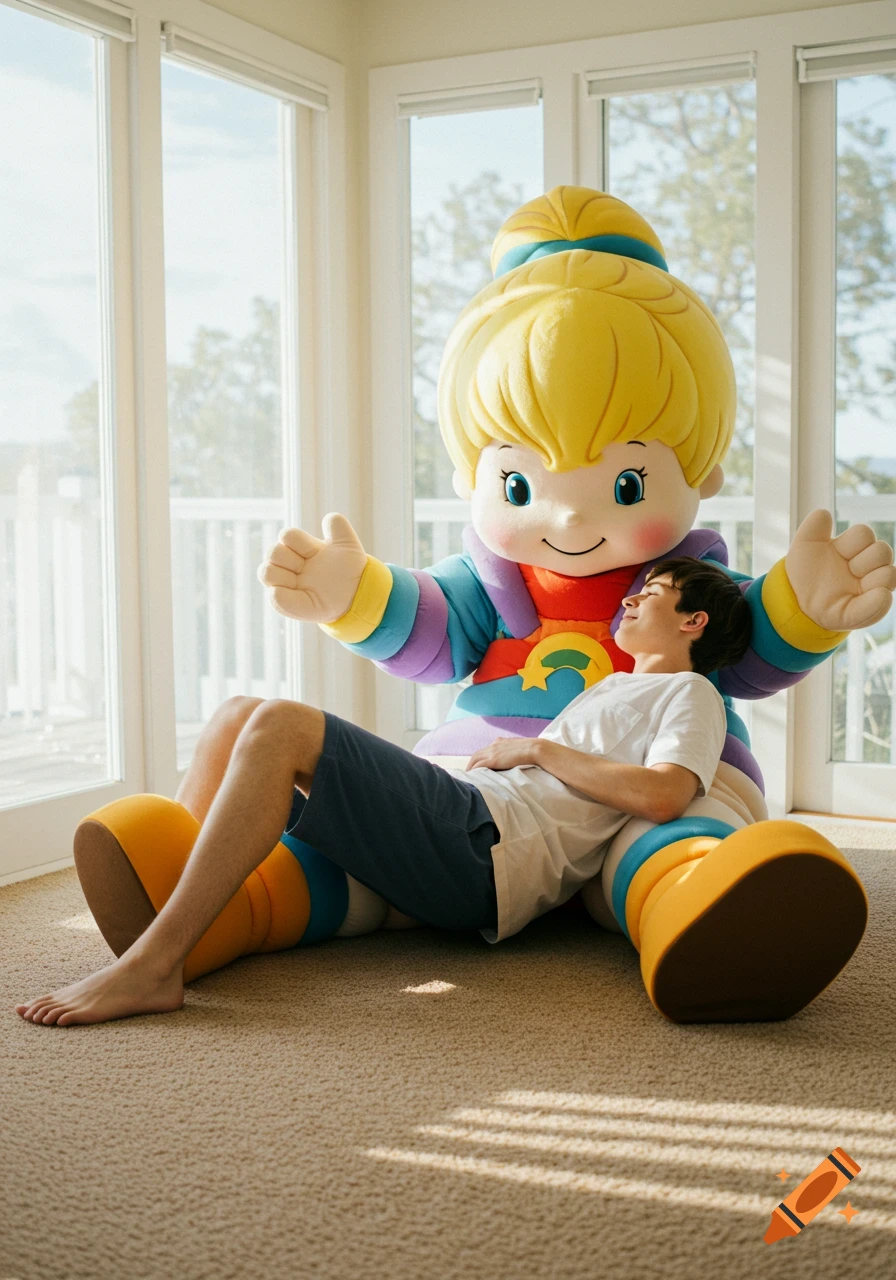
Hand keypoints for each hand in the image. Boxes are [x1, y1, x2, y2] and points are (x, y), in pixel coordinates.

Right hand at [257, 513, 366, 622]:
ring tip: (297, 579)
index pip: (287, 536)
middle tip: (304, 566)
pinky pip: (275, 598)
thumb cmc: (349, 568)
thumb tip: (330, 517)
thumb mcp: (347, 544)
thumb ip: (338, 527)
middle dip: (287, 557)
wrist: (356, 593)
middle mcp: (291, 565)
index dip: (297, 540)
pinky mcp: (290, 604)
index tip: (313, 551)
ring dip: (279, 574)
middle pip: (272, 552)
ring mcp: (288, 585)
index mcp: (301, 549)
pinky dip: (280, 594)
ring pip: (265, 573)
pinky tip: (301, 592)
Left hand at [467, 736, 537, 771]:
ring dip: (470, 766)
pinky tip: (471, 775)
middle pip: (477, 754)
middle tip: (469, 771)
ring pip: (475, 759)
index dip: (480, 757)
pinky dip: (473, 769)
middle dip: (472, 762)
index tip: (478, 764)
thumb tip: (515, 758)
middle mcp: (494, 745)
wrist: (534, 749)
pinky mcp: (493, 759)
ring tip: (468, 775)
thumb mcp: (519, 748)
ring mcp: (492, 751)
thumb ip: (513, 752)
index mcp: (500, 741)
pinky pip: (478, 765)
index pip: (486, 749)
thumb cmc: (532, 750)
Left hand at [785, 509, 895, 630]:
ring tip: (857, 581)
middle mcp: (865, 568)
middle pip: (883, 551)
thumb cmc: (805, 570)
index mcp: (853, 549)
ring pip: (889, 575)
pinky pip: (879, 606)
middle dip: (865, 557)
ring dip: (876, 576)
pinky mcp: (860, 612)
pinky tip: (879, 595)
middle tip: (849, 568)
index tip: (839, 550)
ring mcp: (866, 590)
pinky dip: (879, 601)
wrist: (793, 597)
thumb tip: (824, 513)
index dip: (853, 540)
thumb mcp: (804, 545)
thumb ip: (813, 527)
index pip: (865, 534)